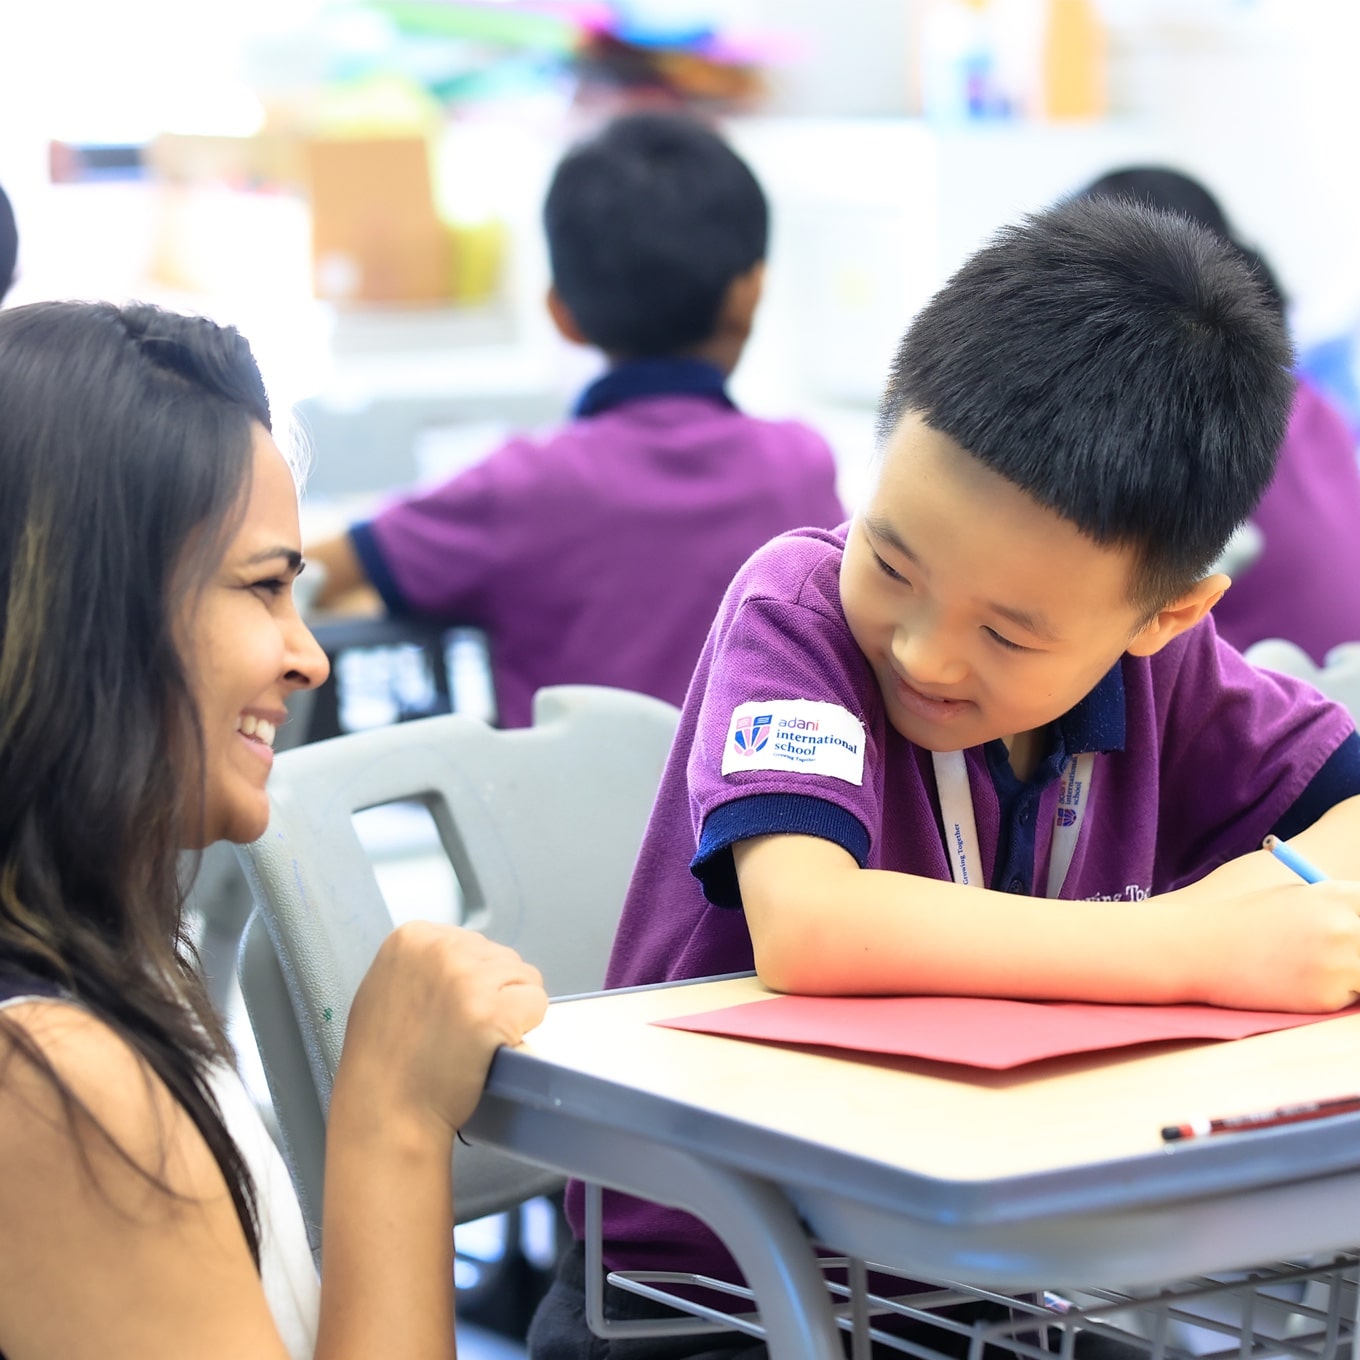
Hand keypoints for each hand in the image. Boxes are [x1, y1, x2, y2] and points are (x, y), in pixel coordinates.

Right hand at [335, 922, 547, 1139]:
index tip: (452, 1008)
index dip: (472, 979)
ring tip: (476, 1039)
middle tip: (464, 1030)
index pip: (474, 942)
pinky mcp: (492, 1011)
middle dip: (494, 992)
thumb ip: (423, 963)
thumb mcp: (387, 986)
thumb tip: (462, 955)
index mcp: (412, 938)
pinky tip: (495, 1046)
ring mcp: (467, 979)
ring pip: (525, 977)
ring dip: (512, 1009)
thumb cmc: (383, 1059)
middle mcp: (440, 949)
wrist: (385, 1110)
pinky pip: (537, 1003)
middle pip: (502, 957)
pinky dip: (525, 1027)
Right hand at [1183, 880, 1359, 1011]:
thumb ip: (1337, 908)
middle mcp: (1345, 927)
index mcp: (1336, 895)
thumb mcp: (1293, 898)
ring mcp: (1339, 963)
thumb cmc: (1244, 920)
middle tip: (1344, 957)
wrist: (1200, 948)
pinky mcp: (1328, 996)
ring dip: (1354, 975)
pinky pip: (1349, 998)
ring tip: (1316, 968)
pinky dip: (1331, 995)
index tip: (1354, 934)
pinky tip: (1296, 983)